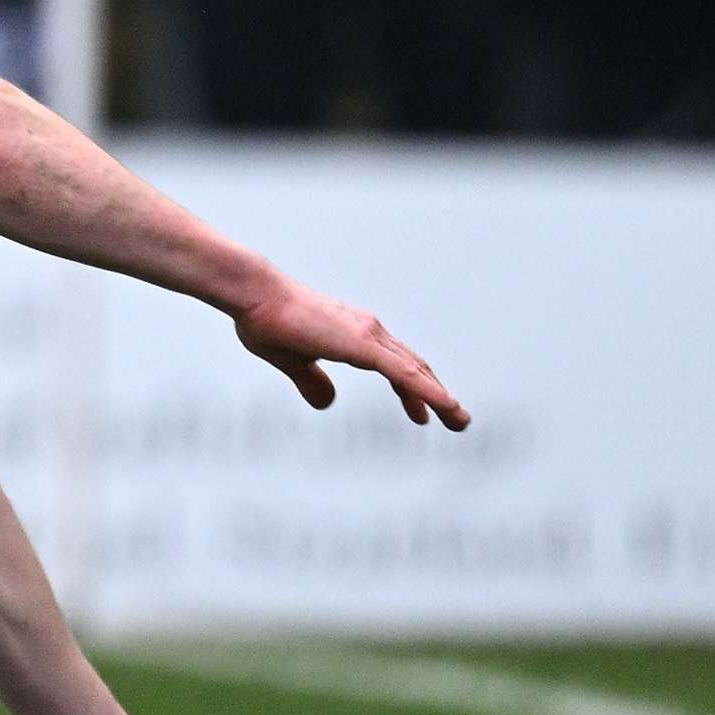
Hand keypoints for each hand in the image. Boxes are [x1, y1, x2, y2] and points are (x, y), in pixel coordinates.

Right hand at [229, 278, 467, 428]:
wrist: (254, 294)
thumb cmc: (265, 319)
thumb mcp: (292, 361)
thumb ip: (312, 381)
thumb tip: (328, 403)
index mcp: (352, 334)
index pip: (395, 364)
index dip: (412, 389)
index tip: (421, 414)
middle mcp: (368, 330)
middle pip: (413, 366)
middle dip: (435, 393)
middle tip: (453, 418)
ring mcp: (369, 336)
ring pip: (416, 371)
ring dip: (441, 397)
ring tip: (460, 420)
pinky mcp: (364, 345)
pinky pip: (406, 373)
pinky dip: (429, 391)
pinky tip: (446, 406)